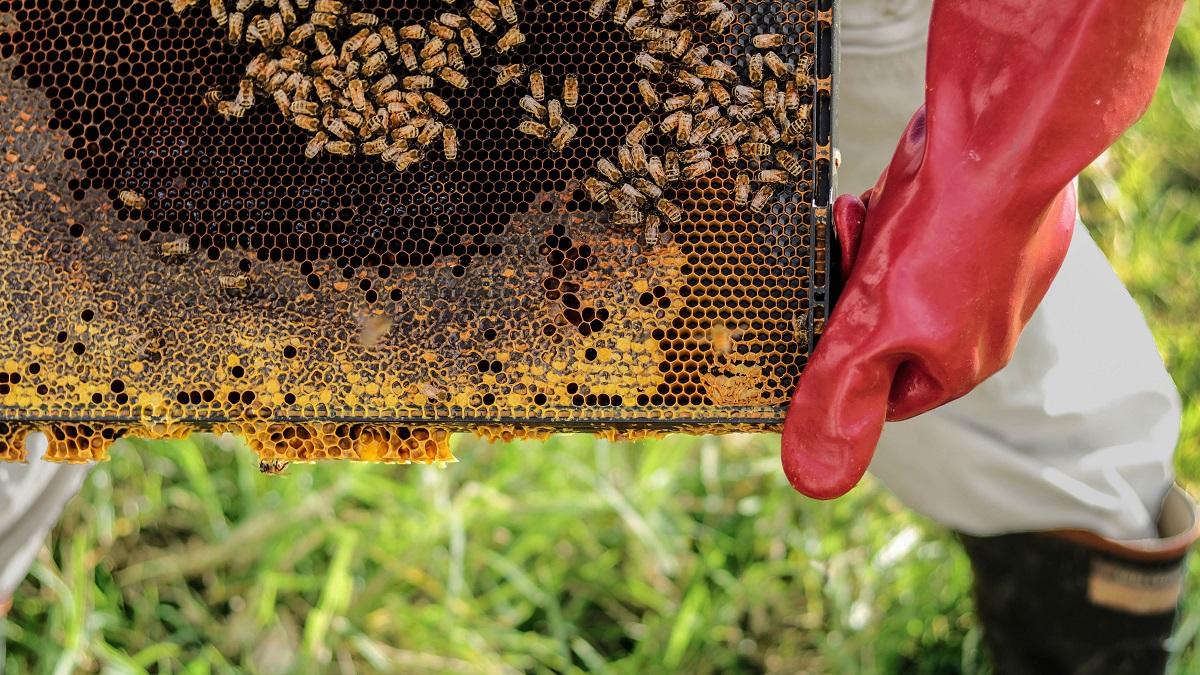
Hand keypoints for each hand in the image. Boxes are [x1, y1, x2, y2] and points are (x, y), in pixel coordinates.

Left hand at [780, 0, 1184, 498]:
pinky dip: (890, 212)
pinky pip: (916, 228)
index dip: (839, 362)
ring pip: (894, 274)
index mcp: (960, 366)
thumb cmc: (940, 243)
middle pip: (882, 327)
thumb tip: (812, 478)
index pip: (880, 394)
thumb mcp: (870, 333)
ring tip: (866, 220)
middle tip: (842, 256)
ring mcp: (987, 270)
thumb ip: (840, 397)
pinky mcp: (985, 219)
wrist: (1000, 141)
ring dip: (866, 248)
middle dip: (851, 292)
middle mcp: (981, 324)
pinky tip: (887, 195)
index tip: (819, 325)